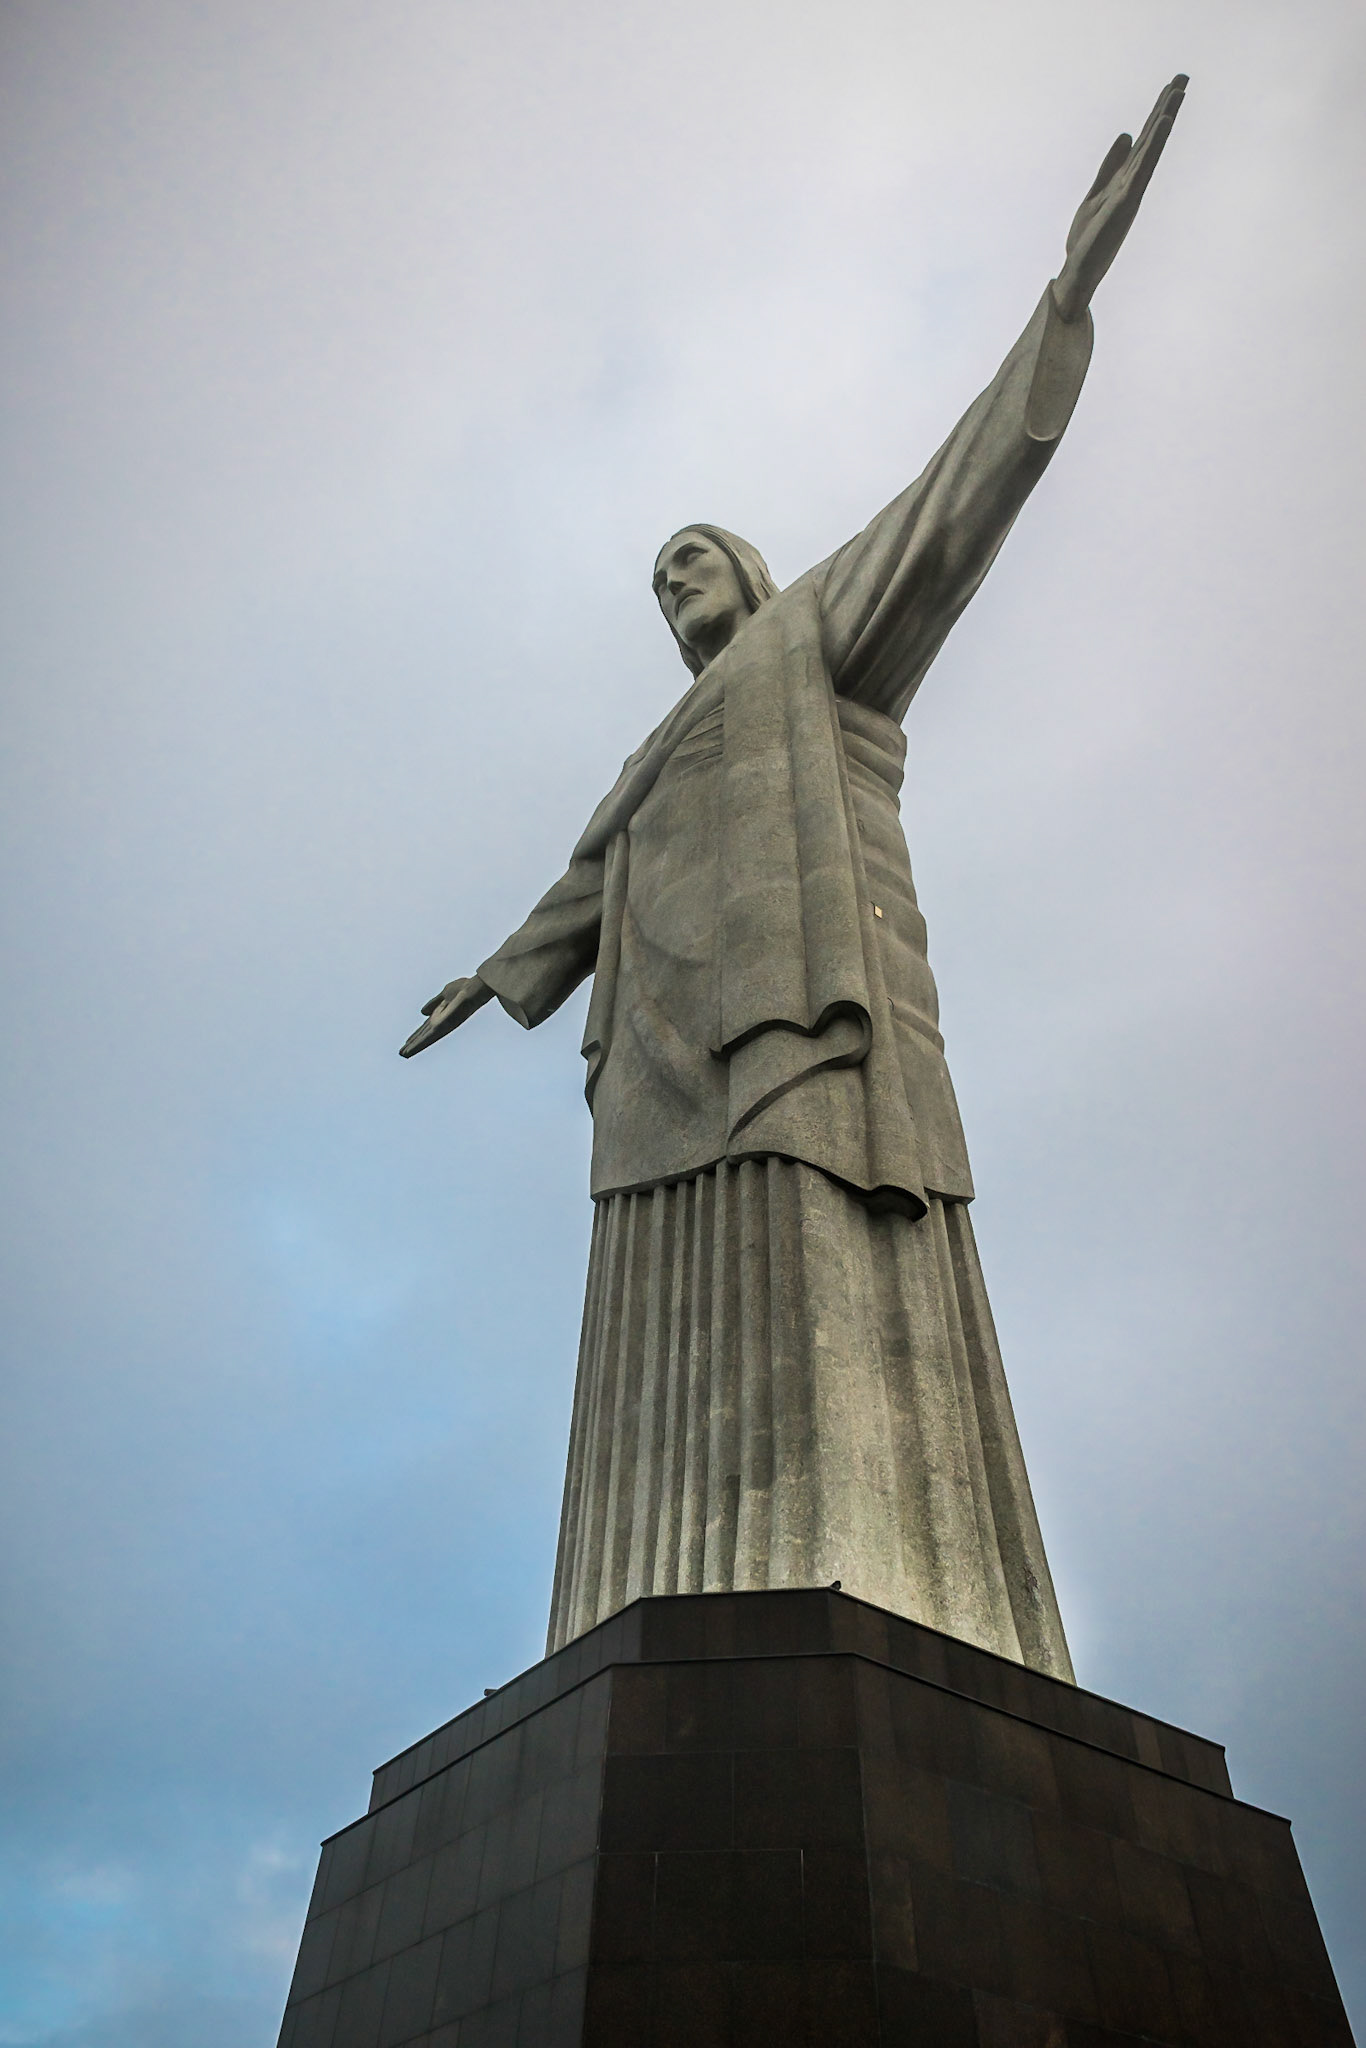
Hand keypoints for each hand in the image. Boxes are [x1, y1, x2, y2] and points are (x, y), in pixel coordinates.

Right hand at [399, 974, 492, 1057]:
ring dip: (413, 1047)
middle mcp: (441, 1022)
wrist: (474, 988)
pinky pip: (428, 1038)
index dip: (416, 1034)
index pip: (426, 1028)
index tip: (407, 1042)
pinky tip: (410, 1050)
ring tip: (402, 1055)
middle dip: (413, 1043)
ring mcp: (442, 1025)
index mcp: (441, 1015)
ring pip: (425, 1039)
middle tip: (402, 1053)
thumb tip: (422, 1012)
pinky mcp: (442, 1027)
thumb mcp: (445, 994)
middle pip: (424, 1035)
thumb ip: (434, 1003)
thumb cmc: (465, 989)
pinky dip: (418, 1045)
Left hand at [1054, 74, 1186, 322]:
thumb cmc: (1088, 236)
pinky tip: (1161, 125)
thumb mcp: (1096, 192)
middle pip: (1151, 138)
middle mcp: (1133, 181)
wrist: (1079, 270)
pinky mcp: (1125, 201)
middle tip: (1183, 77)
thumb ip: (1110, 165)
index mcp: (1126, 177)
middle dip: (1166, 107)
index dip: (1157, 112)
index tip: (1172, 86)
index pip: (1144, 139)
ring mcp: (1131, 190)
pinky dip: (1152, 146)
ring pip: (1150, 149)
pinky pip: (1141, 168)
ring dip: (1163, 120)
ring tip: (1177, 93)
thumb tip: (1126, 135)